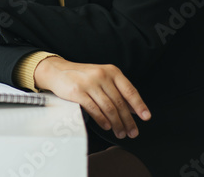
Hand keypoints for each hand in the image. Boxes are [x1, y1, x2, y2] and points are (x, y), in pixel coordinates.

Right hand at [34, 57, 150, 139]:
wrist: (58, 71)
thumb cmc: (83, 76)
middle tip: (132, 132)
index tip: (146, 117)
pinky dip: (102, 120)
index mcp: (112, 71)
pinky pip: (94, 109)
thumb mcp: (103, 77)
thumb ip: (118, 90)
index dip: (139, 105)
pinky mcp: (78, 92)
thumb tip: (134, 108)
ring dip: (117, 124)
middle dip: (128, 120)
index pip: (129, 90)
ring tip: (120, 132)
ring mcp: (89, 83)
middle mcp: (102, 75)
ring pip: (109, 108)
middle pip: (119, 103)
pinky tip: (107, 126)